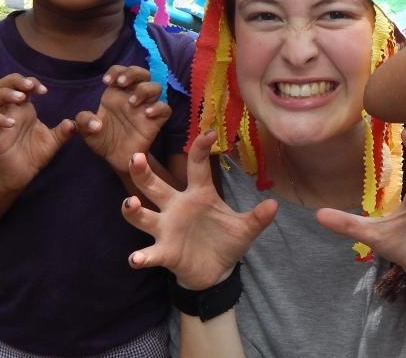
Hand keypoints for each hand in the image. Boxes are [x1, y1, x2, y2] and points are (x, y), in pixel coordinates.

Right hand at [0, 74, 74, 191]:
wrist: (24, 173)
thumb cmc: (36, 153)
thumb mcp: (55, 140)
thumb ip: (65, 131)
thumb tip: (74, 123)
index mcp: (23, 109)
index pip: (20, 85)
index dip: (31, 82)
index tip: (44, 90)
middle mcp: (10, 113)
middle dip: (13, 80)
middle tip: (29, 85)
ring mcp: (0, 124)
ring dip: (4, 94)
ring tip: (21, 98)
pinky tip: (12, 123)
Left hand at [77, 66, 171, 172]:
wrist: (115, 159)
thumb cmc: (102, 140)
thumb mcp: (86, 131)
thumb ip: (84, 121)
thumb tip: (96, 123)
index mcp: (116, 94)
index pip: (121, 71)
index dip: (116, 71)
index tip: (107, 81)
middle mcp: (132, 96)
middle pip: (142, 73)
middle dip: (133, 73)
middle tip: (122, 83)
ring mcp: (145, 108)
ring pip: (156, 87)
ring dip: (144, 90)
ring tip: (132, 102)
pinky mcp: (156, 121)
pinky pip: (165, 109)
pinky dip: (159, 107)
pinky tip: (147, 113)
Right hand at [122, 130, 278, 289]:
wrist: (215, 272)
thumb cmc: (225, 241)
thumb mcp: (244, 229)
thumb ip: (257, 218)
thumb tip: (274, 205)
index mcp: (199, 194)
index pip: (197, 167)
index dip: (200, 149)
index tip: (208, 133)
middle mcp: (176, 207)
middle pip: (154, 185)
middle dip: (143, 171)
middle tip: (136, 156)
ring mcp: (166, 229)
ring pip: (143, 215)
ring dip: (133, 210)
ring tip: (130, 203)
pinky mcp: (164, 252)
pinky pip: (149, 253)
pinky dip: (141, 257)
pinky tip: (136, 259)